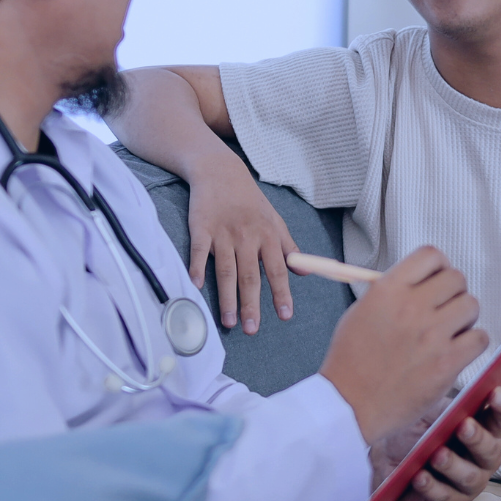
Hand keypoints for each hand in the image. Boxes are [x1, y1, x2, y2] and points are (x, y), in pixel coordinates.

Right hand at [184, 150, 298, 334]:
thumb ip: (289, 247)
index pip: (277, 269)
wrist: (221, 171)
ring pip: (226, 270)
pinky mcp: (201, 227)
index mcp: (268, 235)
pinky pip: (200, 251)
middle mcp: (247, 236)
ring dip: (227, 297)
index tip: (285, 315)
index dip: (281, 293)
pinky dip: (197, 268)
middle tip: (252, 329)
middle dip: (251, 304)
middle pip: (250, 275)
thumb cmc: (250, 200)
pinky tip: (196, 286)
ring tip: (228, 322)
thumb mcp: (275, 220)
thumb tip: (304, 273)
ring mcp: (223, 232)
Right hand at [319, 247, 488, 443]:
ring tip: (449, 332)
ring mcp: (431, 335)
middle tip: (443, 311)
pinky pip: (479, 338)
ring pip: (471, 305)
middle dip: (453, 293)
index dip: (439, 266)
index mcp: (387, 290)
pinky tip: (457, 351)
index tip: (436, 281)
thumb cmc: (351, 361)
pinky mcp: (447, 363)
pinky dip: (473, 343)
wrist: (350, 406)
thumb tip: (420, 280)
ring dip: (464, 317)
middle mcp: (411, 307)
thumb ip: (391, 291)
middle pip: (456, 278)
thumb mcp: (360, 312)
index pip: (431, 255)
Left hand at [370, 388, 500, 500]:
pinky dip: (431, 487)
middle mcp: (481, 458)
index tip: (496, 393)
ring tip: (436, 455)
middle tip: (463, 426)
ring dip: (453, 465)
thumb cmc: (414, 427)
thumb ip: (445, 394)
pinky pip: (444, 499)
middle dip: (477, 438)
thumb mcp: (427, 407)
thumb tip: (453, 363)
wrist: (382, 456)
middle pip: (491, 451)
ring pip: (470, 478)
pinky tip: (418, 476)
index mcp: (483, 429)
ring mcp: (466, 484)